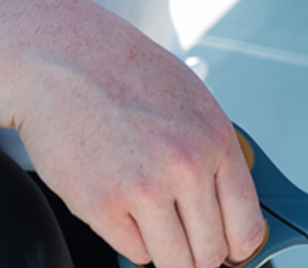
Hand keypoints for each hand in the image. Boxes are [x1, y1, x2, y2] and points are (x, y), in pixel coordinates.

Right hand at [3, 0, 266, 267]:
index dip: (238, 248)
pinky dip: (133, 239)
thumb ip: (214, 154)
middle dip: (201, 254)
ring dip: (168, 252)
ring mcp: (142, 190)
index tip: (230, 252)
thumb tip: (231, 211)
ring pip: (174, 262)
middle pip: (210, 254)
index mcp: (214, 140)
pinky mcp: (101, 206)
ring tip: (155, 222)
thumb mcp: (192, 101)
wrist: (61, 59)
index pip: (247, 227)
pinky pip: (134, 254)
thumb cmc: (126, 75)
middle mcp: (185, 168)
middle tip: (188, 240)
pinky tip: (124, 205)